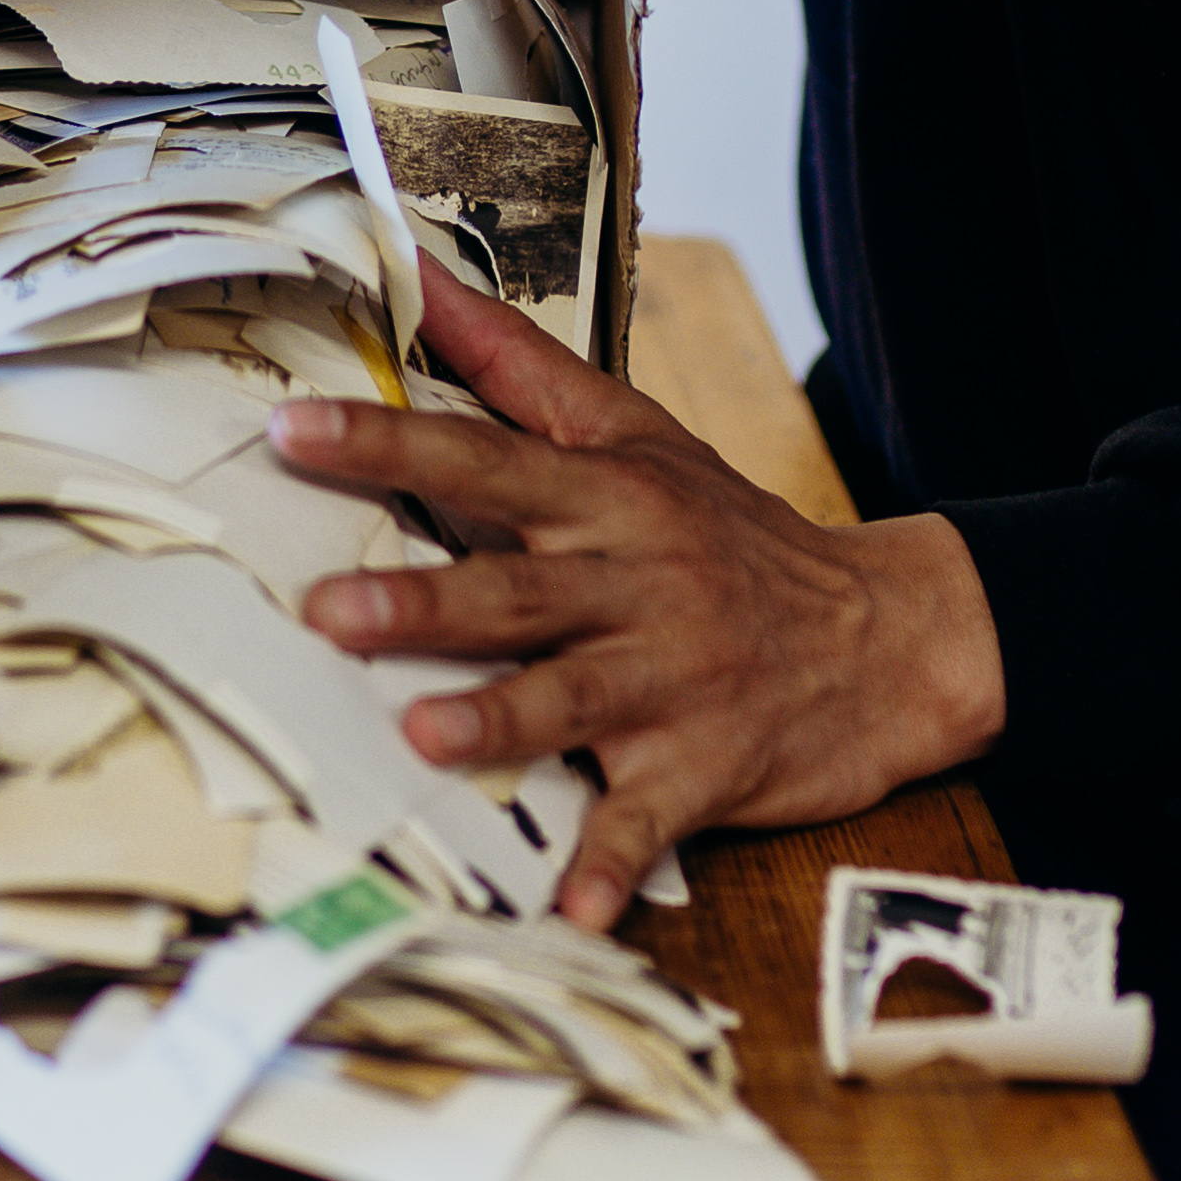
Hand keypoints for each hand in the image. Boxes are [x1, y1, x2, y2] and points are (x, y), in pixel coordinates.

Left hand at [269, 273, 1004, 931]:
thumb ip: (520, 364)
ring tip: (425, 736)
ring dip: (502, 720)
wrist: (885, 637)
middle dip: (426, 602)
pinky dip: (613, 864)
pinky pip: (650, 819)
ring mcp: (672, 679)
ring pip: (575, 697)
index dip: (389, 443)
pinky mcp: (706, 766)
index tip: (295, 431)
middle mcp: (635, 584)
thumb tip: (419, 272)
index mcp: (609, 500)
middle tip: (329, 610)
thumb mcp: (640, 435)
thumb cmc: (731, 533)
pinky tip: (569, 907)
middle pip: (518, 588)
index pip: (485, 459)